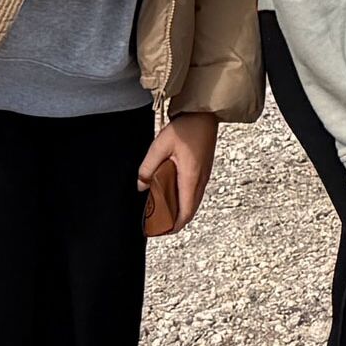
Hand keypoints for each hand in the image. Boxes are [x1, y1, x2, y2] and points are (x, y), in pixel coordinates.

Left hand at [138, 117, 217, 235]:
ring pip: (193, 202)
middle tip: (157, 223)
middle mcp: (200, 180)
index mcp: (190, 178)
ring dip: (179, 210)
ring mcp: (204, 175)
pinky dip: (183, 199)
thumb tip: (140, 186)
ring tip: (161, 209)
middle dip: (175, 221)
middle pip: (190, 210)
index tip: (161, 231)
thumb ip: (148, 168)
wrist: (204, 114)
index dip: (174, 226)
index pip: (185, 212)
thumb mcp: (160, 146)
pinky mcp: (203, 170)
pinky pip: (194, 192)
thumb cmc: (186, 128)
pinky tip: (170, 193)